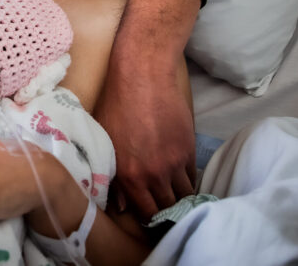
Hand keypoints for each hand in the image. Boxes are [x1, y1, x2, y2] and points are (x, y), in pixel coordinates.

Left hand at [93, 62, 195, 220]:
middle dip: (167, 213)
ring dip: (180, 198)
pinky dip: (188, 181)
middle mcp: (153, 174)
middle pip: (168, 208)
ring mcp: (174, 163)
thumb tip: (120, 205)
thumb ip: (112, 176)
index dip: (150, 221)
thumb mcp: (105, 140)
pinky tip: (181, 179)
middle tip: (165, 212)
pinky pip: (192, 176)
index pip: (146, 213)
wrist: (143, 76)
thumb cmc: (116, 104)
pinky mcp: (189, 149)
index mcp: (128, 175)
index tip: (151, 221)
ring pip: (184, 194)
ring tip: (175, 198)